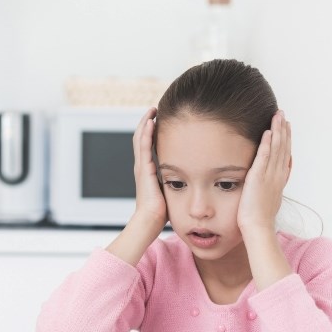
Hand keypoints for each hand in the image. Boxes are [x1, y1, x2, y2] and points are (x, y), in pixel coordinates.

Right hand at [130, 107, 166, 233]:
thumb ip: (177, 184)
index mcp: (147, 171)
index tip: (160, 121)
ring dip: (146, 122)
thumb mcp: (171, 193)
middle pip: (141, 138)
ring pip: (140, 138)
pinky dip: (146, 132)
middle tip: (155, 110)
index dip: (152, 132)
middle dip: (148, 123)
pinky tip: (151, 121)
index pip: (148, 146)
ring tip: (153, 110)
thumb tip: (191, 181)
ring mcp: (141, 166)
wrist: (150, 221)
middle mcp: (142, 166)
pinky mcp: (143, 168)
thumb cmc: (161, 213)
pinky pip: (143, 145)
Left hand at [238, 110, 291, 235]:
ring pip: (276, 148)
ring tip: (278, 116)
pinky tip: (268, 132)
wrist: (257, 227)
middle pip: (283, 148)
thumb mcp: (268, 199)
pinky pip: (264, 156)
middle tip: (283, 115)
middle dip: (283, 130)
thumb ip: (269, 187)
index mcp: (279, 179)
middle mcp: (277, 175)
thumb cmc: (259, 217)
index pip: (284, 155)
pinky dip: (267, 143)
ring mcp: (269, 175)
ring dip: (277, 131)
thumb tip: (270, 182)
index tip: (287, 128)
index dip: (286, 140)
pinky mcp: (259, 177)